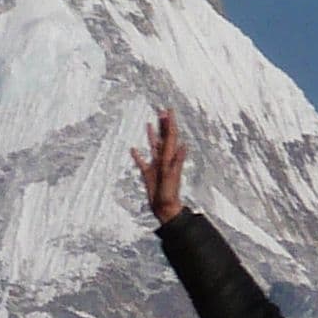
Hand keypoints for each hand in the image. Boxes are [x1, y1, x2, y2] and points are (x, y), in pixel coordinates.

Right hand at [131, 107, 185, 224]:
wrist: (165, 206)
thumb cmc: (169, 192)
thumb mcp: (173, 175)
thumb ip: (178, 160)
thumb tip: (184, 145)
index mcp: (170, 156)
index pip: (171, 136)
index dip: (170, 123)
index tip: (169, 110)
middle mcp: (164, 158)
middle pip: (163, 137)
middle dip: (163, 124)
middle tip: (161, 111)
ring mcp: (155, 164)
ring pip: (153, 146)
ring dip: (152, 135)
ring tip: (149, 123)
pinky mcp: (148, 172)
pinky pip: (142, 161)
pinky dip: (138, 155)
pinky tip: (133, 149)